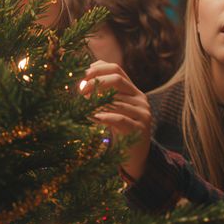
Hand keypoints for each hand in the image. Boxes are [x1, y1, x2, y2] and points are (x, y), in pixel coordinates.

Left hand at [81, 61, 151, 179]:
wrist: (134, 154)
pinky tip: (94, 118)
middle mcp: (140, 98)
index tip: (82, 76)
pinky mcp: (140, 128)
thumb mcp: (111, 108)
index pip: (116, 69)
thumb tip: (82, 80)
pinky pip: (120, 118)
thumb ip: (103, 94)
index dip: (97, 69)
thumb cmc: (118, 129)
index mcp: (132, 90)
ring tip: (84, 107)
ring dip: (97, 103)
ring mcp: (142, 112)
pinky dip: (105, 117)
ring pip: (117, 101)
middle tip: (80, 91)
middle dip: (96, 82)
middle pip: (117, 79)